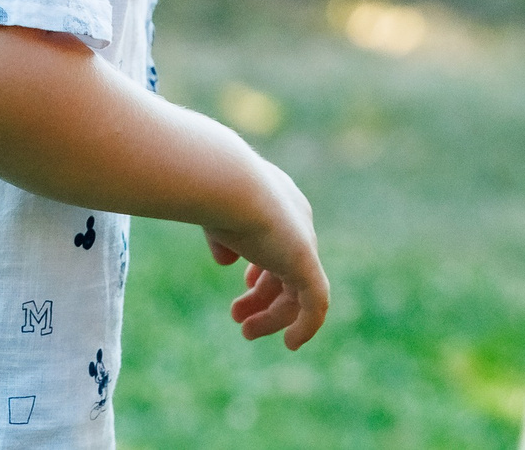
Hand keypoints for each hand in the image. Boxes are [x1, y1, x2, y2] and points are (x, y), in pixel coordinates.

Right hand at [203, 162, 328, 349]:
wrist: (224, 181)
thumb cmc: (210, 190)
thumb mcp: (214, 214)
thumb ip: (223, 237)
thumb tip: (225, 260)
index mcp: (276, 203)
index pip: (278, 243)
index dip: (263, 266)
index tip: (245, 283)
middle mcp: (296, 222)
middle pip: (286, 270)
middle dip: (262, 297)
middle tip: (237, 318)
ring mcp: (303, 243)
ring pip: (297, 292)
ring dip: (272, 316)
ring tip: (246, 331)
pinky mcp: (306, 264)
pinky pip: (315, 304)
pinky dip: (306, 326)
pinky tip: (291, 344)